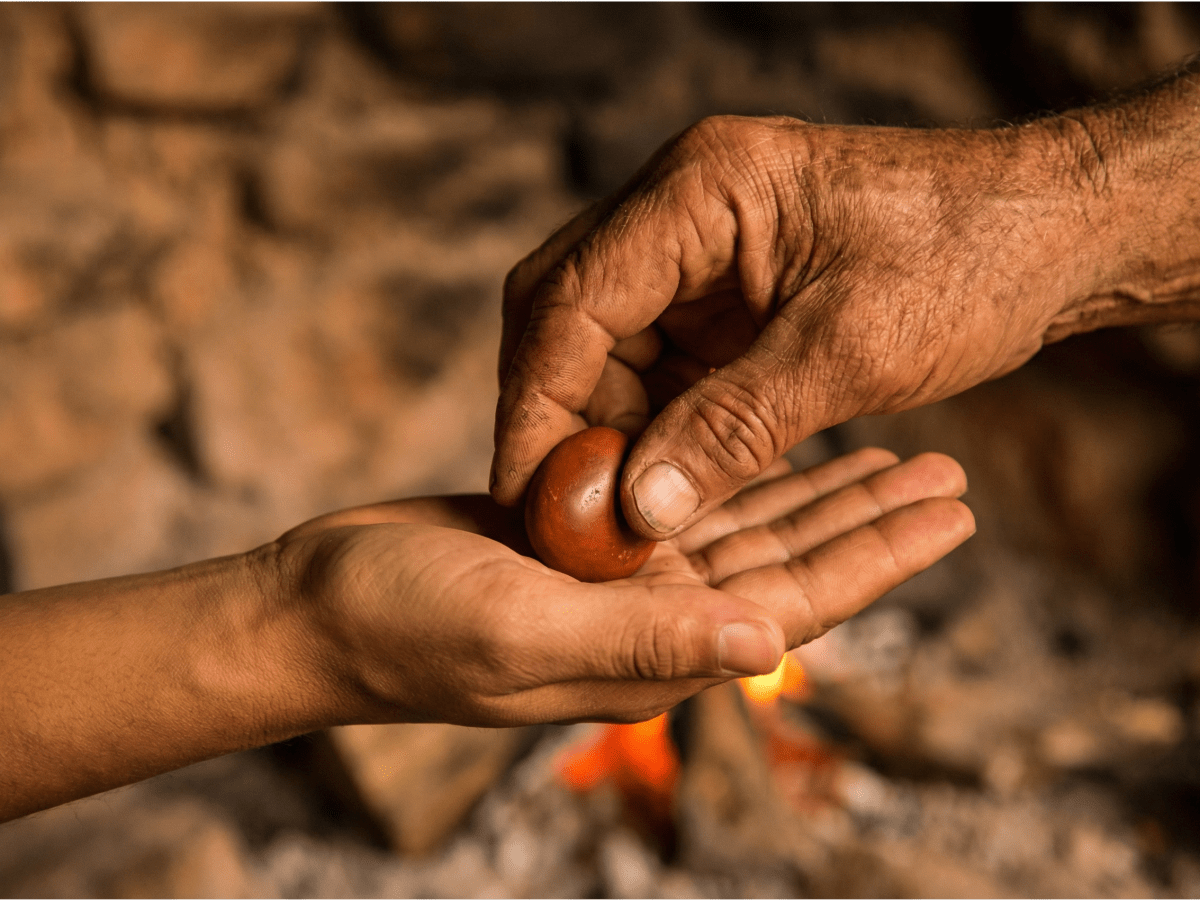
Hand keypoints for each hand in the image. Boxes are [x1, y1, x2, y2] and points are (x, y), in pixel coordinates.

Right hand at [274, 448, 972, 725]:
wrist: (316, 607)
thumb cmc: (400, 625)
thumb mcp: (522, 634)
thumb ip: (644, 639)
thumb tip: (773, 645)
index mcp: (655, 645)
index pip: (796, 601)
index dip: (879, 558)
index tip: (954, 513)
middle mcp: (652, 610)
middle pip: (789, 558)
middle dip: (869, 518)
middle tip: (950, 473)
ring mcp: (620, 570)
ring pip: (746, 519)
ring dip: (818, 485)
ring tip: (892, 449)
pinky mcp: (583, 528)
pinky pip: (683, 489)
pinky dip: (735, 460)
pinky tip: (776, 436)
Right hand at [491, 105, 1192, 537]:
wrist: (1054, 233)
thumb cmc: (970, 262)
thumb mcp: (846, 353)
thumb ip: (732, 429)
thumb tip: (640, 510)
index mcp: (697, 191)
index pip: (569, 300)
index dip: (538, 405)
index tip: (528, 493)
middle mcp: (680, 210)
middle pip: (570, 321)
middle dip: (564, 420)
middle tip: (565, 512)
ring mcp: (701, 251)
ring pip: (608, 349)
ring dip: (609, 431)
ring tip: (618, 515)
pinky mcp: (726, 293)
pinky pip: (661, 363)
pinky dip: (656, 424)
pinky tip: (667, 483)